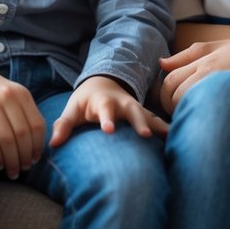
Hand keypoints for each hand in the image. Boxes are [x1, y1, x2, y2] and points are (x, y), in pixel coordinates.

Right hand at [0, 58, 44, 177]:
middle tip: (23, 170)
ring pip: (5, 138)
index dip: (38, 146)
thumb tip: (36, 147)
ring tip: (12, 172)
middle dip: (24, 156)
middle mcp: (7, 96)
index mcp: (22, 94)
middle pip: (22, 134)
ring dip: (11, 160)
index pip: (37, 125)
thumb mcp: (13, 96)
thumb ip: (25, 114)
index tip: (35, 160)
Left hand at [50, 75, 168, 147]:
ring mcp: (135, 108)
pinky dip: (166, 129)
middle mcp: (122, 103)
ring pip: (149, 115)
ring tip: (170, 137)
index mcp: (103, 102)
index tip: (108, 130)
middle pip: (133, 111)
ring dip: (158, 125)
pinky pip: (156, 121)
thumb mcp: (72, 110)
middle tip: (145, 135)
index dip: (106, 119)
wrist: (103, 85)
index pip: (104, 110)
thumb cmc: (85, 102)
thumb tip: (52, 144)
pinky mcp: (143, 115)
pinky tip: (176, 140)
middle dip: (139, 122)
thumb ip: (63, 125)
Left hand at [158, 39, 229, 113]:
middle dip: (169, 106)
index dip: (164, 95)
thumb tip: (161, 64)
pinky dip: (198, 114)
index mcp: (200, 60)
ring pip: (186, 101)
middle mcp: (205, 71)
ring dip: (182, 112)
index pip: (169, 80)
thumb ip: (186, 56)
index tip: (168, 103)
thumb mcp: (211, 48)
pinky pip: (204, 107)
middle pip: (174, 92)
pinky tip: (201, 119)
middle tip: (174, 114)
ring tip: (187, 118)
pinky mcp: (227, 92)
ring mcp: (216, 81)